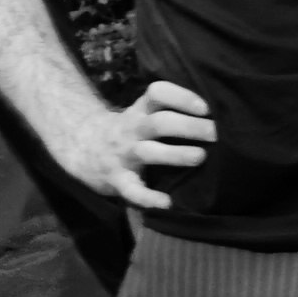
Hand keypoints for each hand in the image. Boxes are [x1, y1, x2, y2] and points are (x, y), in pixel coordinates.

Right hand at [43, 78, 215, 213]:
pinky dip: (148, 198)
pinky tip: (167, 203)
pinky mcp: (117, 180)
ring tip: (201, 157)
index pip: (158, 93)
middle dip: (190, 126)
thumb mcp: (140, 113)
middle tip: (216, 134)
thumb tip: (217, 111)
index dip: (182, 97)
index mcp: (139, 111)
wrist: (80, 148)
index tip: (206, 108)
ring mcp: (123, 155)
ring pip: (149, 152)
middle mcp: (131, 129)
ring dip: (176, 154)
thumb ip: (168, 110)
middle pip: (160, 123)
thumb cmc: (126, 131)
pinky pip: (132, 190)